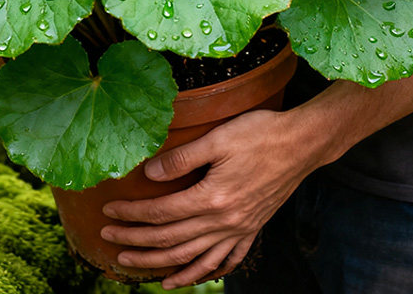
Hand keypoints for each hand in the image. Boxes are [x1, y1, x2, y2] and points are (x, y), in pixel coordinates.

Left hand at [101, 107, 332, 288]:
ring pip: (194, 258)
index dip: (132, 214)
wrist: (303, 143)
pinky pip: (225, 261)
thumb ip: (182, 157)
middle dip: (136, 241)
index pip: (161, 213)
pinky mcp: (252, 229)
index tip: (108, 211)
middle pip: (171, 239)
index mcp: (212, 199)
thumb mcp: (218, 138)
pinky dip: (203, 273)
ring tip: (137, 268)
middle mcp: (225, 222)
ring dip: (162, 265)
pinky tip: (187, 278)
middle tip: (109, 239)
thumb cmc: (260, 134)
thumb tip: (149, 173)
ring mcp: (240, 229)